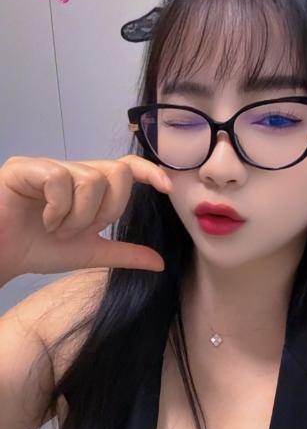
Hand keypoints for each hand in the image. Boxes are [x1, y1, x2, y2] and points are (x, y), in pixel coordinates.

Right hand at [0, 154, 171, 279]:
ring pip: (90, 179)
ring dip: (78, 216)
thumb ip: (123, 253)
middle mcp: (73, 171)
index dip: (149, 172)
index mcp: (90, 187)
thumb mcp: (89, 253)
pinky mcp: (25, 168)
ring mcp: (49, 166)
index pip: (127, 167)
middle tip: (79, 230)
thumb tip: (160, 263)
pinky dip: (58, 208)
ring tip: (56, 229)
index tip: (167, 188)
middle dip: (106, 210)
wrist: (1, 257)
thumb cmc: (38, 249)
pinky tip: (44, 221)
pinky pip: (59, 178)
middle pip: (116, 172)